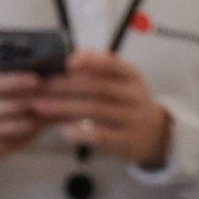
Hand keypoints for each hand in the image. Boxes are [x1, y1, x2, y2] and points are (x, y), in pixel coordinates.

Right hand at [0, 57, 52, 161]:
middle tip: (55, 92)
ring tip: (55, 105)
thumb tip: (32, 53)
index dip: (15, 82)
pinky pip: (17, 141)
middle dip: (33, 99)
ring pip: (16, 125)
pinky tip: (43, 120)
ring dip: (39, 116)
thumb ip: (1, 54)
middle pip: (5, 106)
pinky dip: (34, 131)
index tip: (37, 78)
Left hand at [30, 48, 171, 168]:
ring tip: (41, 106)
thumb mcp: (124, 81)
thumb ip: (102, 68)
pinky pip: (100, 136)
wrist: (156, 134)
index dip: (91, 61)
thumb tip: (74, 56)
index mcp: (132, 76)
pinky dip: (80, 132)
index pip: (113, 64)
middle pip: (97, 87)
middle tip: (42, 86)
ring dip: (65, 107)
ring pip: (95, 110)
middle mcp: (134, 95)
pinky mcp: (126, 141)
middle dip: (66, 86)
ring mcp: (132, 119)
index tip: (68, 63)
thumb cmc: (129, 101)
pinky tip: (62, 129)